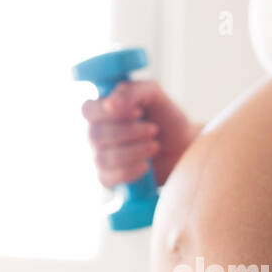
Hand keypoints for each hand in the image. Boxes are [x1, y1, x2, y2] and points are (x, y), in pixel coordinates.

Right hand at [80, 80, 200, 187]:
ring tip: (155, 146)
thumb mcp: (152, 94)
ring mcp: (100, 157)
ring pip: (102, 158)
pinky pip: (108, 178)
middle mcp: (96, 134)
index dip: (108, 112)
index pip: (87, 110)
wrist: (184, 147)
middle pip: (94, 135)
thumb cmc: (166, 118)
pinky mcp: (108, 179)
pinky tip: (146, 165)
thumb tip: (110, 104)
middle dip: (129, 133)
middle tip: (154, 130)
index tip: (138, 112)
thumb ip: (131, 91)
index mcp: (102, 110)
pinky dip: (130, 170)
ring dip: (133, 151)